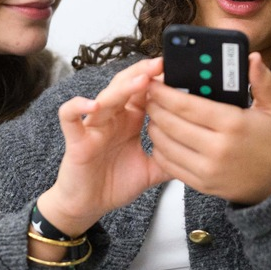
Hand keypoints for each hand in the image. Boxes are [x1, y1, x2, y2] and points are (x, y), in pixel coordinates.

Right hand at [38, 58, 169, 234]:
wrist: (88, 205)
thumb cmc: (115, 184)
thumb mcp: (152, 171)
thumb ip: (172, 159)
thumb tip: (200, 154)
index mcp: (130, 121)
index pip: (145, 93)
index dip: (159, 82)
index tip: (178, 74)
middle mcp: (112, 118)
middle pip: (125, 86)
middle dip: (143, 73)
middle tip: (162, 65)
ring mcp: (93, 126)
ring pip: (105, 98)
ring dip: (122, 88)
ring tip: (141, 81)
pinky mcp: (76, 139)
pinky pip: (70, 117)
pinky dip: (78, 107)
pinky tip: (93, 105)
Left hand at [147, 53, 270, 204]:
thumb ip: (262, 81)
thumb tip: (253, 57)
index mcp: (233, 124)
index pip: (188, 106)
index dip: (165, 93)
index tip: (155, 83)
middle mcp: (218, 149)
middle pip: (172, 124)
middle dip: (155, 107)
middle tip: (150, 96)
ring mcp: (209, 169)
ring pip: (166, 146)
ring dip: (154, 127)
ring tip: (156, 115)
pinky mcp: (203, 185)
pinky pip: (170, 166)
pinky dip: (161, 150)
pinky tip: (163, 138)